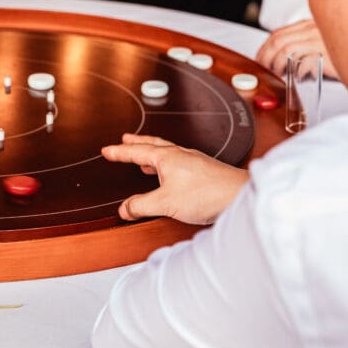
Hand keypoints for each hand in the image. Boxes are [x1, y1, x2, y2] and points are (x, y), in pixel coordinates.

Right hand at [101, 134, 248, 224]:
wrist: (240, 195)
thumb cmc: (208, 193)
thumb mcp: (166, 203)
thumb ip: (142, 205)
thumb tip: (125, 208)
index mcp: (167, 157)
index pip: (136, 151)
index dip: (119, 152)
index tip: (107, 150)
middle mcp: (180, 155)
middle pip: (152, 144)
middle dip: (136, 143)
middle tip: (125, 139)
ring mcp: (193, 161)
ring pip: (167, 152)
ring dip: (152, 152)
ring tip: (144, 158)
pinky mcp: (204, 171)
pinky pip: (179, 161)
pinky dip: (167, 163)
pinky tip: (171, 174)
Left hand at [255, 18, 339, 78]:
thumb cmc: (346, 55)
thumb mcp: (321, 46)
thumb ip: (304, 48)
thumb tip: (284, 62)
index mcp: (310, 25)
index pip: (278, 33)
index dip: (264, 48)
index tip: (260, 60)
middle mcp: (314, 29)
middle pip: (278, 40)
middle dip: (265, 57)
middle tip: (264, 70)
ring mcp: (321, 39)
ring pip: (287, 49)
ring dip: (278, 64)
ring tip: (280, 74)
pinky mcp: (328, 53)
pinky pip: (304, 60)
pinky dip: (296, 70)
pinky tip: (298, 77)